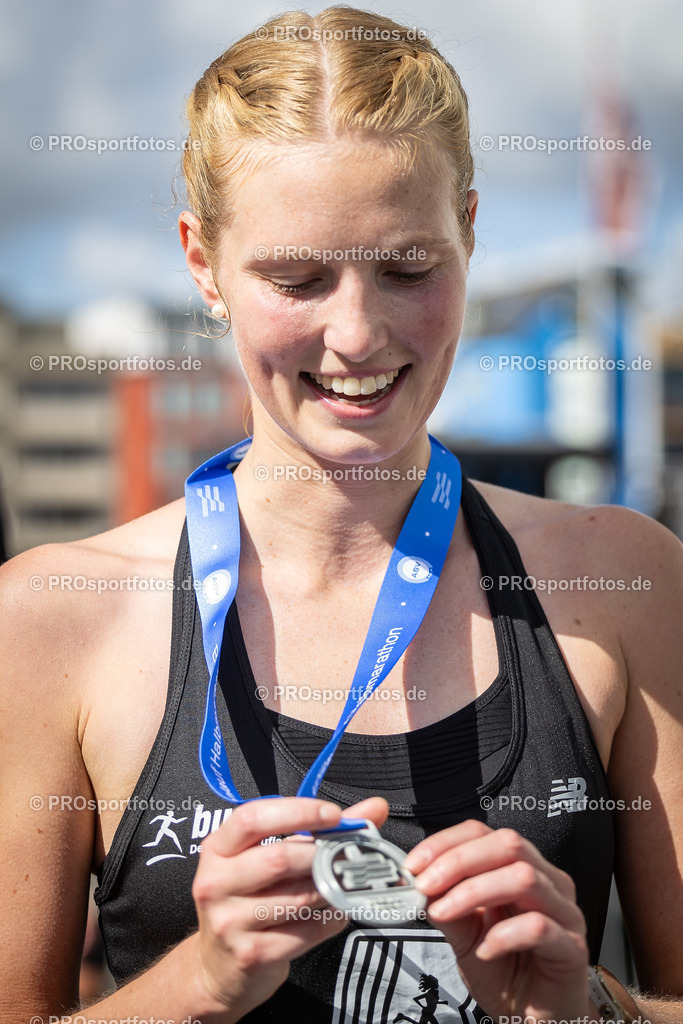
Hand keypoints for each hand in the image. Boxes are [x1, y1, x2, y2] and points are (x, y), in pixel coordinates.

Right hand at [192, 795, 388, 1019]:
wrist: (218, 969)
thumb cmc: (248, 901)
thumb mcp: (267, 857)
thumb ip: (317, 830)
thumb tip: (373, 809)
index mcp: (218, 848)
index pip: (253, 818)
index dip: (298, 812)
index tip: (333, 815)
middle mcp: (216, 882)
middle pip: (279, 858)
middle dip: (321, 856)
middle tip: (343, 856)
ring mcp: (230, 921)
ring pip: (299, 897)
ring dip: (329, 890)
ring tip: (337, 885)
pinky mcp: (251, 954)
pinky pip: (306, 931)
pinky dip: (329, 920)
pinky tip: (332, 914)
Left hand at [403, 820, 590, 1022]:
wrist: (532, 1020)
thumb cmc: (504, 971)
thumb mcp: (464, 935)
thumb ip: (446, 906)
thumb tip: (418, 882)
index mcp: (520, 868)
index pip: (483, 834)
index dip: (445, 843)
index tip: (414, 865)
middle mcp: (547, 882)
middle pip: (507, 845)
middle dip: (459, 861)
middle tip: (426, 885)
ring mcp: (564, 913)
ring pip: (523, 878)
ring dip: (474, 892)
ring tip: (445, 913)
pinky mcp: (572, 948)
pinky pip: (539, 927)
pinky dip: (504, 935)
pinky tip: (485, 950)